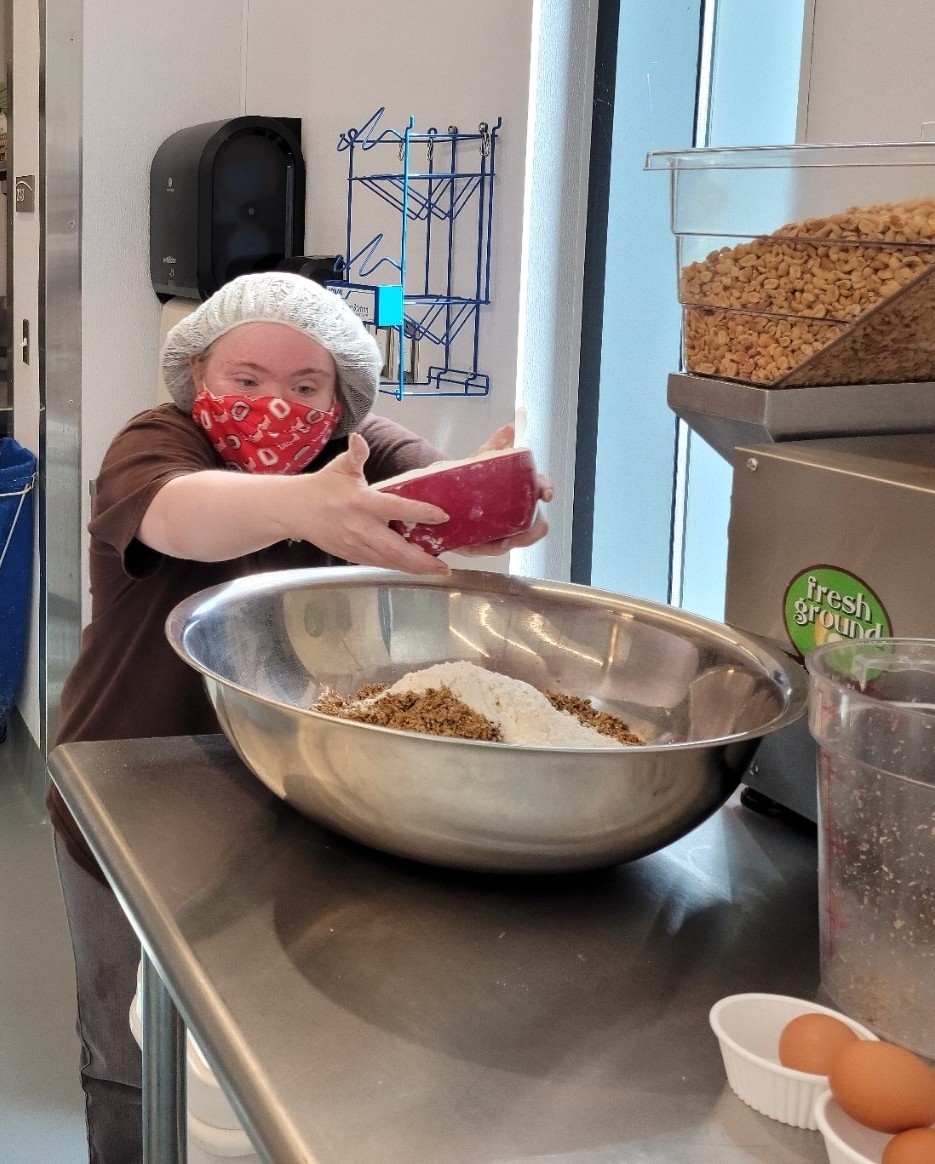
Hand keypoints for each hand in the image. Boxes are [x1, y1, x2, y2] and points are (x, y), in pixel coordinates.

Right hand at [301, 433, 451, 574]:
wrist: (296, 511)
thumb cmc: (323, 486)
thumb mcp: (341, 467)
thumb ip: (356, 455)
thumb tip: (359, 438)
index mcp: (362, 502)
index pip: (396, 508)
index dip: (420, 512)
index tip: (442, 515)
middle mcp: (361, 527)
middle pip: (395, 548)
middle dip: (420, 559)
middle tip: (443, 565)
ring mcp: (355, 545)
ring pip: (388, 561)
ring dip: (412, 568)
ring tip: (435, 569)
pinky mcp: (351, 556)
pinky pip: (377, 564)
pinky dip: (396, 567)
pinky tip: (412, 568)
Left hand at [452, 423, 552, 556]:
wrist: (447, 493)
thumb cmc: (473, 477)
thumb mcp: (484, 458)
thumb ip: (498, 443)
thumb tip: (512, 427)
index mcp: (522, 490)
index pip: (542, 488)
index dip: (547, 489)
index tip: (545, 493)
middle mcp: (518, 513)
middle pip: (537, 526)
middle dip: (533, 530)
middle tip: (523, 529)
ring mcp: (503, 531)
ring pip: (516, 541)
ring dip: (512, 542)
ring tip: (502, 541)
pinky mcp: (483, 543)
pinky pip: (488, 549)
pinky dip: (483, 547)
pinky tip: (476, 545)